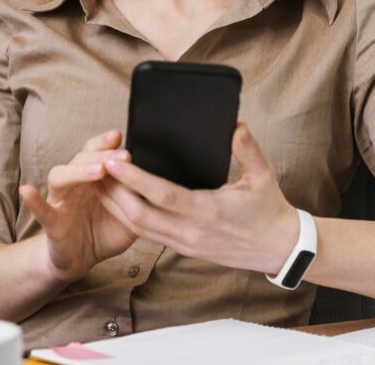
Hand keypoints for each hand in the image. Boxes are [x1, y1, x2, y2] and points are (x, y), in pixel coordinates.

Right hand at [19, 130, 137, 282]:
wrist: (80, 260)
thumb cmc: (103, 232)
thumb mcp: (129, 215)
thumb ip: (137, 198)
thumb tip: (158, 181)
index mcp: (93, 179)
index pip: (97, 153)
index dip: (107, 144)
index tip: (121, 136)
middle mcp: (75, 184)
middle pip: (80, 159)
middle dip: (101, 155)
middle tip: (122, 155)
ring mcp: (61, 201)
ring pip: (61, 177)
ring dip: (78, 171)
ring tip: (97, 172)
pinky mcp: (52, 224)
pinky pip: (42, 210)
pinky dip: (34, 200)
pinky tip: (27, 191)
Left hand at [97, 123, 299, 274]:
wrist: (280, 250)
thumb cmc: (271, 212)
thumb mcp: (263, 176)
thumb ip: (246, 149)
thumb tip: (235, 125)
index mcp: (208, 212)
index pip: (161, 195)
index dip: (134, 179)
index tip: (113, 162)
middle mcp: (191, 231)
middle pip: (139, 215)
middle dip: (112, 192)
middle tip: (94, 169)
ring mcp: (185, 243)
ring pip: (139, 228)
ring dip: (116, 206)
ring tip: (97, 183)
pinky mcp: (184, 249)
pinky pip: (149, 234)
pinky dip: (129, 217)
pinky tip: (119, 201)